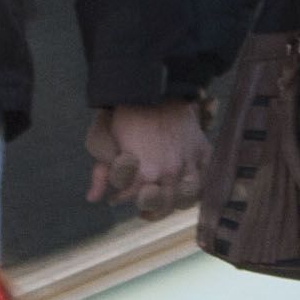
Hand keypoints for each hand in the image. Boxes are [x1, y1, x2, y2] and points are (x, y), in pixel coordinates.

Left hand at [87, 101, 209, 217]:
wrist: (154, 91)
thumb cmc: (125, 117)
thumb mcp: (102, 143)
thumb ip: (101, 173)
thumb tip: (93, 199)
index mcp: (144, 173)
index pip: (135, 200)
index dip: (122, 199)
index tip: (116, 196)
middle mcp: (169, 172)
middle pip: (165, 205)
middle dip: (151, 209)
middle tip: (143, 207)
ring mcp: (189, 162)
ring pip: (188, 197)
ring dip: (175, 203)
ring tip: (167, 201)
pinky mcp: (202, 151)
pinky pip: (206, 178)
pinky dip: (198, 187)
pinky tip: (187, 188)